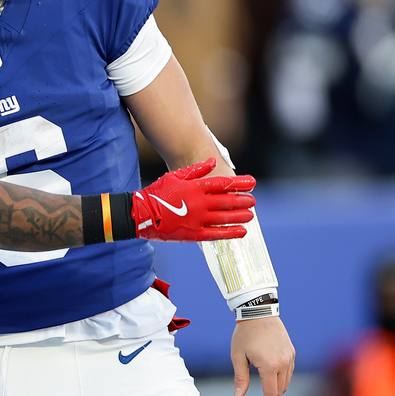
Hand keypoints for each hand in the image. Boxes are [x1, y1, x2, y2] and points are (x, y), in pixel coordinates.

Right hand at [132, 158, 254, 240]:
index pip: (223, 184)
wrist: (142, 214)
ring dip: (240, 216)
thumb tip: (212, 162)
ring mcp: (197, 219)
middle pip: (228, 201)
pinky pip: (216, 234)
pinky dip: (230, 233)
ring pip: (225, 218)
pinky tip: (241, 231)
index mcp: (195, 187)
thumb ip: (196, 170)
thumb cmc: (157, 193)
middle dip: (243, 201)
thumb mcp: (175, 175)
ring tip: (250, 215)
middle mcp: (199, 203)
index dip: (240, 183)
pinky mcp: (194, 234)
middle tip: (253, 201)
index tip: (252, 182)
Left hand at [231, 316, 294, 395]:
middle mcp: (283, 363)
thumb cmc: (245, 333)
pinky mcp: (291, 352)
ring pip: (286, 383)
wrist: (259, 311)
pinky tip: (270, 381)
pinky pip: (289, 372)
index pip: (271, 394)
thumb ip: (240, 378)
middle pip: (280, 391)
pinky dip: (281, 381)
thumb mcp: (237, 356)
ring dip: (276, 392)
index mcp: (269, 365)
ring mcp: (289, 357)